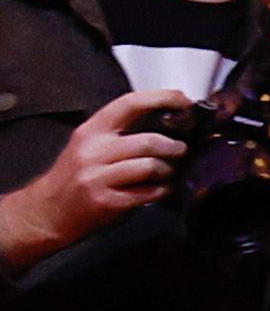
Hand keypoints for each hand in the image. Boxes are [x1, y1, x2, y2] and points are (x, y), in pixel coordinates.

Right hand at [1, 87, 191, 270]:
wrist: (45, 213)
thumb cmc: (73, 177)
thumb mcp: (88, 145)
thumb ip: (119, 132)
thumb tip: (167, 120)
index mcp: (91, 131)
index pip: (130, 103)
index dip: (162, 98)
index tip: (183, 101)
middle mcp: (92, 152)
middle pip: (148, 141)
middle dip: (174, 146)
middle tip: (181, 149)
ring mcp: (97, 178)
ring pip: (150, 166)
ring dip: (168, 169)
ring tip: (169, 171)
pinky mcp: (105, 202)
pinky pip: (147, 193)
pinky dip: (161, 190)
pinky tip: (160, 189)